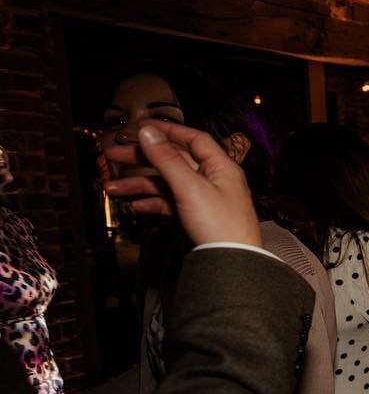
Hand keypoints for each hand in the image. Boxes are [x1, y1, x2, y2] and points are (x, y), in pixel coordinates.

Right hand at [103, 122, 261, 247]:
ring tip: (112, 189)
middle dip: (143, 159)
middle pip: (175, 161)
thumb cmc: (221, 226)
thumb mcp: (190, 187)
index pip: (193, 139)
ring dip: (140, 185)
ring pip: (168, 185)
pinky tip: (135, 206)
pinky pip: (172, 205)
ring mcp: (205, 200)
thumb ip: (167, 159)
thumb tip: (148, 133)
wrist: (232, 265)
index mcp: (221, 167)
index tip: (140, 128)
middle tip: (113, 155)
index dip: (166, 131)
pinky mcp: (198, 219)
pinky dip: (153, 204)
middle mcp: (214, 181)